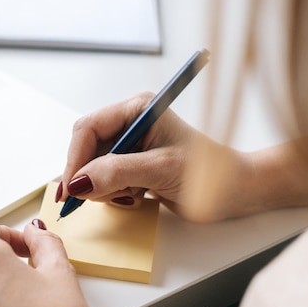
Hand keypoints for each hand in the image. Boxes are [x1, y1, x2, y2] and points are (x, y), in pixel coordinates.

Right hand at [57, 92, 243, 221]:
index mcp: (139, 109)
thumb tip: (77, 182)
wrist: (236, 192)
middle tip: (96, 197)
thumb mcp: (160, 170)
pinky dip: (112, 193)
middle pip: (85, 148)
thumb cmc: (211, 174)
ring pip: (92, 167)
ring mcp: (131, 145)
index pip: (88, 128)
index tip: (71, 188)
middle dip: (88, 175)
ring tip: (132, 195)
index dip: (75, 158)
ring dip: (103, 187)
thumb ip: (117, 173)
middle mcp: (131, 123)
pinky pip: (104, 179)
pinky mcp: (132, 165)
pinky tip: (136, 197)